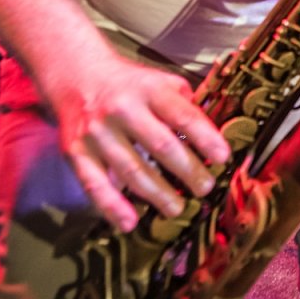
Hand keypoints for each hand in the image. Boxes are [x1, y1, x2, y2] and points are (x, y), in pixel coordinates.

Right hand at [41, 53, 229, 232]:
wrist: (77, 75)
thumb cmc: (130, 85)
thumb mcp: (161, 81)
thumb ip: (185, 106)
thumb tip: (214, 137)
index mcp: (149, 89)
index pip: (183, 115)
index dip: (206, 138)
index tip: (223, 157)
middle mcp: (122, 109)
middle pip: (161, 145)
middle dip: (187, 170)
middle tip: (205, 188)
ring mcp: (97, 131)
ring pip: (131, 169)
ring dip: (157, 194)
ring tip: (176, 208)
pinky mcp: (76, 151)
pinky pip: (94, 184)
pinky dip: (111, 206)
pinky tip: (129, 222)